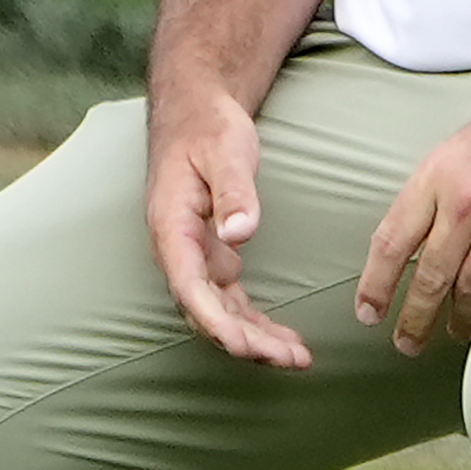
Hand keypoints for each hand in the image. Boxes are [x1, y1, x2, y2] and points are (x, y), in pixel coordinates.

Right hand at [146, 84, 309, 368]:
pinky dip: (256, 323)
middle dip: (247, 341)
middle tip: (291, 360)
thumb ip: (233, 191)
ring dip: (256, 339)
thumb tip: (239, 234)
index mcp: (171, 226)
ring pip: (221, 312)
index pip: (188, 286)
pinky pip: (231, 301)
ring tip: (299, 360)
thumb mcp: (224, 149)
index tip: (246, 346)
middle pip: (206, 311)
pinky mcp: (212, 256)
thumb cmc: (208, 127)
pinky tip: (286, 341)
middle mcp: (177, 250)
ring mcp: (194, 257)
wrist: (196, 110)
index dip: (215, 322)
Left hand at [355, 67, 470, 354]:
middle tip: (407, 342)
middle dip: (414, 318)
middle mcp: (467, 201)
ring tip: (454, 331)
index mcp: (437, 174)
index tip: (368, 313)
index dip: (375, 285)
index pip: (392, 241)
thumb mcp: (459, 150)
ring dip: (459, 320)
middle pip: (429, 278)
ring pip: (470, 290)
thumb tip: (409, 249)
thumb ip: (432, 196)